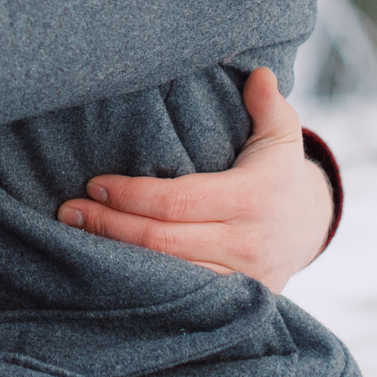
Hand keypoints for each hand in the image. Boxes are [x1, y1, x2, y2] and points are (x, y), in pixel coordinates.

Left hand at [56, 67, 332, 293]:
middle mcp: (247, 243)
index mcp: (253, 197)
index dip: (132, 195)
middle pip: (164, 242)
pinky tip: (108, 267)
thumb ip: (267, 103)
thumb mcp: (281, 132)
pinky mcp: (235, 303)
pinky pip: (182, 296)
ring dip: (117, 258)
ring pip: (168, 274)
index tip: (94, 183)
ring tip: (75, 236)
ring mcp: (242, 280)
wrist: (307, 227)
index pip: (179, 202)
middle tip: (68, 211)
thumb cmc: (278, 170)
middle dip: (110, 226)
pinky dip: (143, 283)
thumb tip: (258, 73)